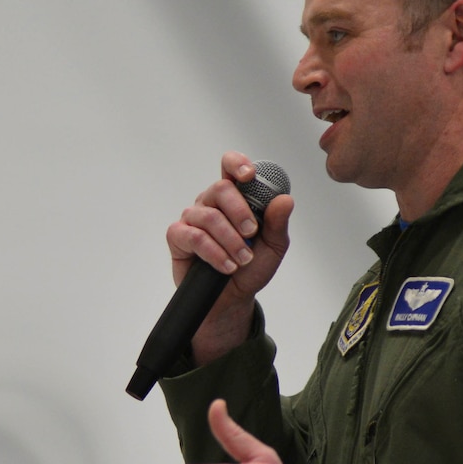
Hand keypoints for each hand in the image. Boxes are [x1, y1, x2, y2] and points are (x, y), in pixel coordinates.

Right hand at [165, 153, 293, 364]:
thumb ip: (278, 223)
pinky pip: (194, 237)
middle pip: (221, 188)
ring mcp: (192, 218)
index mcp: (234, 197)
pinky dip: (214, 253)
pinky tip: (226, 266)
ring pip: (209, 216)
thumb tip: (284, 200)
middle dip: (240, 212)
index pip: (230, 167)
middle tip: (252, 233)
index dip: (237, 164)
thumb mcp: (273, 247)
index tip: (249, 176)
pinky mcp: (177, 237)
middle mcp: (210, 202)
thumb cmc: (250, 268)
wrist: (232, 299)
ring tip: (242, 260)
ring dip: (230, 240)